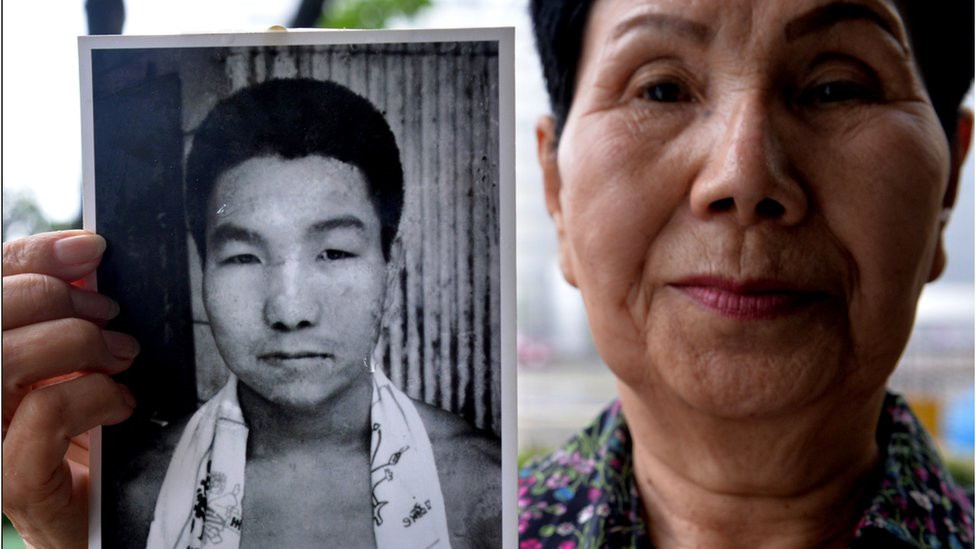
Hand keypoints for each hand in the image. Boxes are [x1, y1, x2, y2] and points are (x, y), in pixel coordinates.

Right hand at [2, 231, 138, 548]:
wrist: (95, 520)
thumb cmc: (84, 440)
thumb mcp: (71, 367)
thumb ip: (64, 318)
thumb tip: (85, 261)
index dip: (33, 257)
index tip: (89, 249)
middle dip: (59, 300)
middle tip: (108, 316)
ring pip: (7, 360)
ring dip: (78, 344)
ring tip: (120, 358)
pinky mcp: (13, 484)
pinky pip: (42, 418)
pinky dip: (91, 397)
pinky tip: (119, 405)